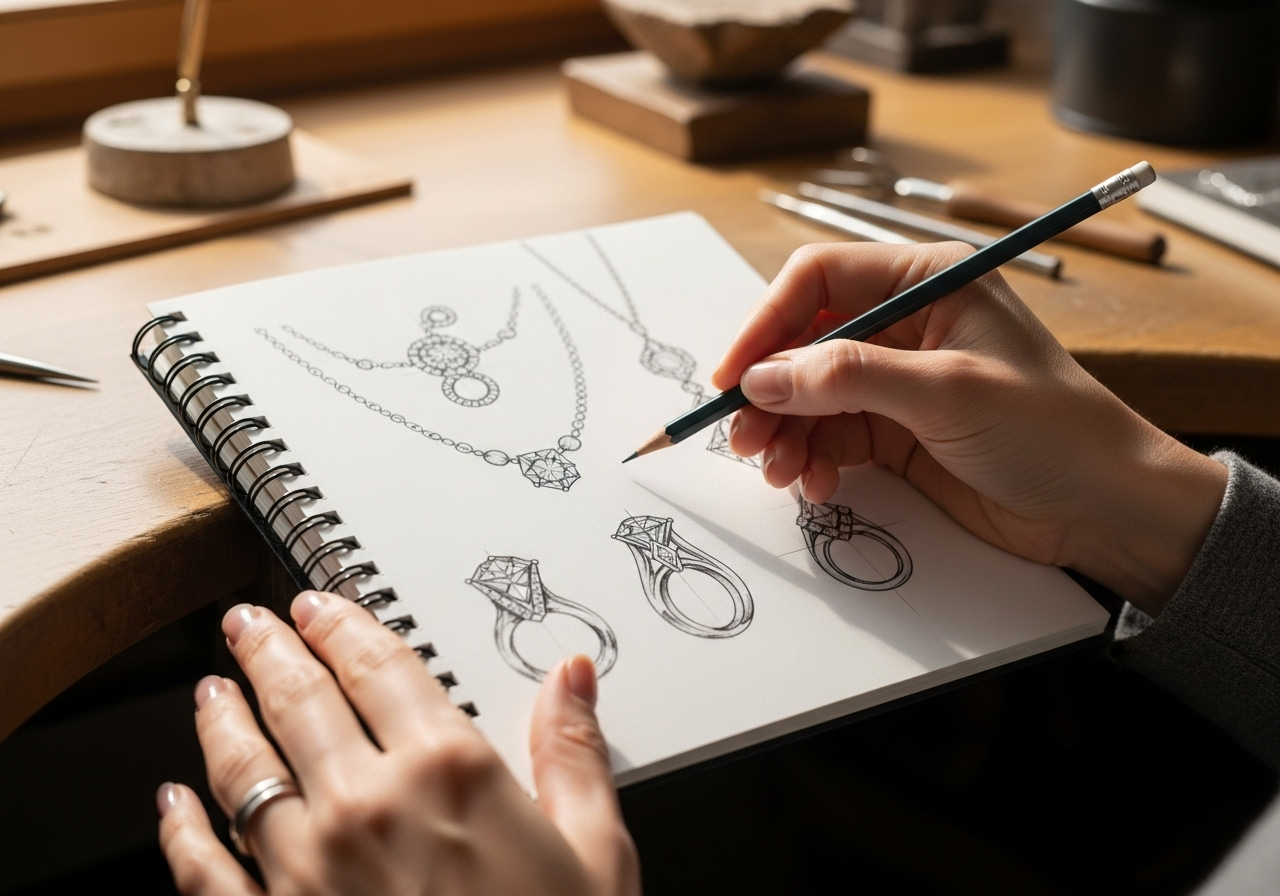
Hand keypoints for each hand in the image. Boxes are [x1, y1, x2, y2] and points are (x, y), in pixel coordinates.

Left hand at [156, 593, 640, 895]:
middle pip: (301, 699)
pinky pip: (202, 870)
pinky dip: (180, 831)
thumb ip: (574, 754)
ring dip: (221, 719)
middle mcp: (369, 805)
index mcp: (450, 771)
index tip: (320, 605)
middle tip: (250, 625)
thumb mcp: (594, 853)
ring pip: (244, 767)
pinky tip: (172, 803)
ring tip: (211, 690)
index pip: (381, 666)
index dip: (344, 625)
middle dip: (269, 651)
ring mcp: (308, 867)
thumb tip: (571, 679)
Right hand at [714, 241, 1225, 615]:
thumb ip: (848, 378)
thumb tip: (761, 378)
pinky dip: (810, 459)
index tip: (733, 376)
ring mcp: (898, 379)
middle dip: (769, 391)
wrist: (1105, 507)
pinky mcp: (896, 430)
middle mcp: (906, 322)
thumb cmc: (1053, 430)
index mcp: (927, 280)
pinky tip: (814, 485)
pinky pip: (828, 435)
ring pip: (808, 394)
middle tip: (745, 439)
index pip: (819, 279)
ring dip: (783, 432)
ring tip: (778, 471)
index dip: (766, 324)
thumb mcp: (948, 392)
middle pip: (803, 340)